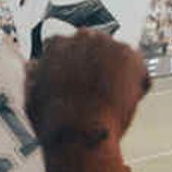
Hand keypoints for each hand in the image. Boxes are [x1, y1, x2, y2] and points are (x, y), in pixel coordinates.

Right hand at [23, 29, 148, 146]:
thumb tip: (35, 66)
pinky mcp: (130, 57)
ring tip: (112, 101)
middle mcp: (82, 38)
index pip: (69, 47)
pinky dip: (137, 83)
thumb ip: (34, 77)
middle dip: (98, 66)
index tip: (79, 80)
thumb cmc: (55, 122)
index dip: (76, 66)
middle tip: (100, 93)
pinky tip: (127, 101)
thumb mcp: (32, 96)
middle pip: (96, 47)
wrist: (80, 133)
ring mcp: (108, 45)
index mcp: (56, 46)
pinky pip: (139, 68)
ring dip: (118, 74)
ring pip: (118, 57)